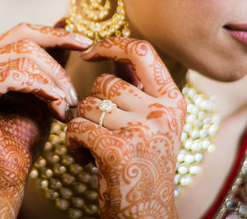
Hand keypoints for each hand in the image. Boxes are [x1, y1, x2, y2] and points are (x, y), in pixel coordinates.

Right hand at [0, 23, 91, 217]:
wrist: (8, 176)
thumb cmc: (23, 136)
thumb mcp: (43, 88)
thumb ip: (50, 56)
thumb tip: (65, 19)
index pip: (20, 32)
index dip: (54, 33)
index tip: (85, 43)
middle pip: (22, 40)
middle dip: (57, 64)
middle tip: (75, 93)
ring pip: (21, 56)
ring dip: (53, 81)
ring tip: (66, 105)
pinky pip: (13, 75)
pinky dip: (42, 88)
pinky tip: (56, 107)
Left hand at [66, 38, 185, 218]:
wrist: (146, 215)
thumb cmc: (143, 167)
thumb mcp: (153, 124)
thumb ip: (137, 89)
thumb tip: (112, 52)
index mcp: (173, 101)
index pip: (142, 51)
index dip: (111, 44)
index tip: (89, 52)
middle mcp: (162, 112)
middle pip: (105, 83)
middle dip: (91, 105)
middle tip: (99, 130)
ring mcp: (142, 131)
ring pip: (87, 106)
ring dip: (81, 126)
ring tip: (93, 148)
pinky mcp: (118, 150)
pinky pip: (77, 127)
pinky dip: (73, 144)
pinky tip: (85, 160)